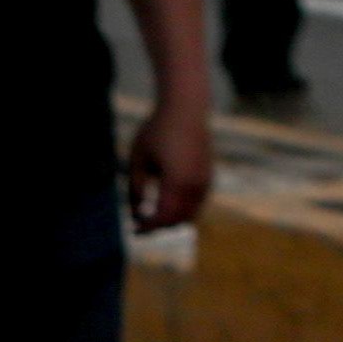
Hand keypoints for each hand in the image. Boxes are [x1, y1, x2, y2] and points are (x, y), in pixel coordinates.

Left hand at [126, 96, 215, 232]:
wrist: (185, 111)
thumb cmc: (156, 132)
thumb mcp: (138, 159)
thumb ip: (135, 187)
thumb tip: (135, 212)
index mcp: (177, 182)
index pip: (163, 216)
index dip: (148, 227)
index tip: (133, 230)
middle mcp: (196, 186)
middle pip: (178, 220)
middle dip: (159, 226)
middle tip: (139, 224)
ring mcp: (206, 182)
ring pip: (190, 214)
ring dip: (172, 219)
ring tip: (149, 215)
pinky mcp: (209, 178)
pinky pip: (197, 203)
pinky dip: (182, 209)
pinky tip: (164, 203)